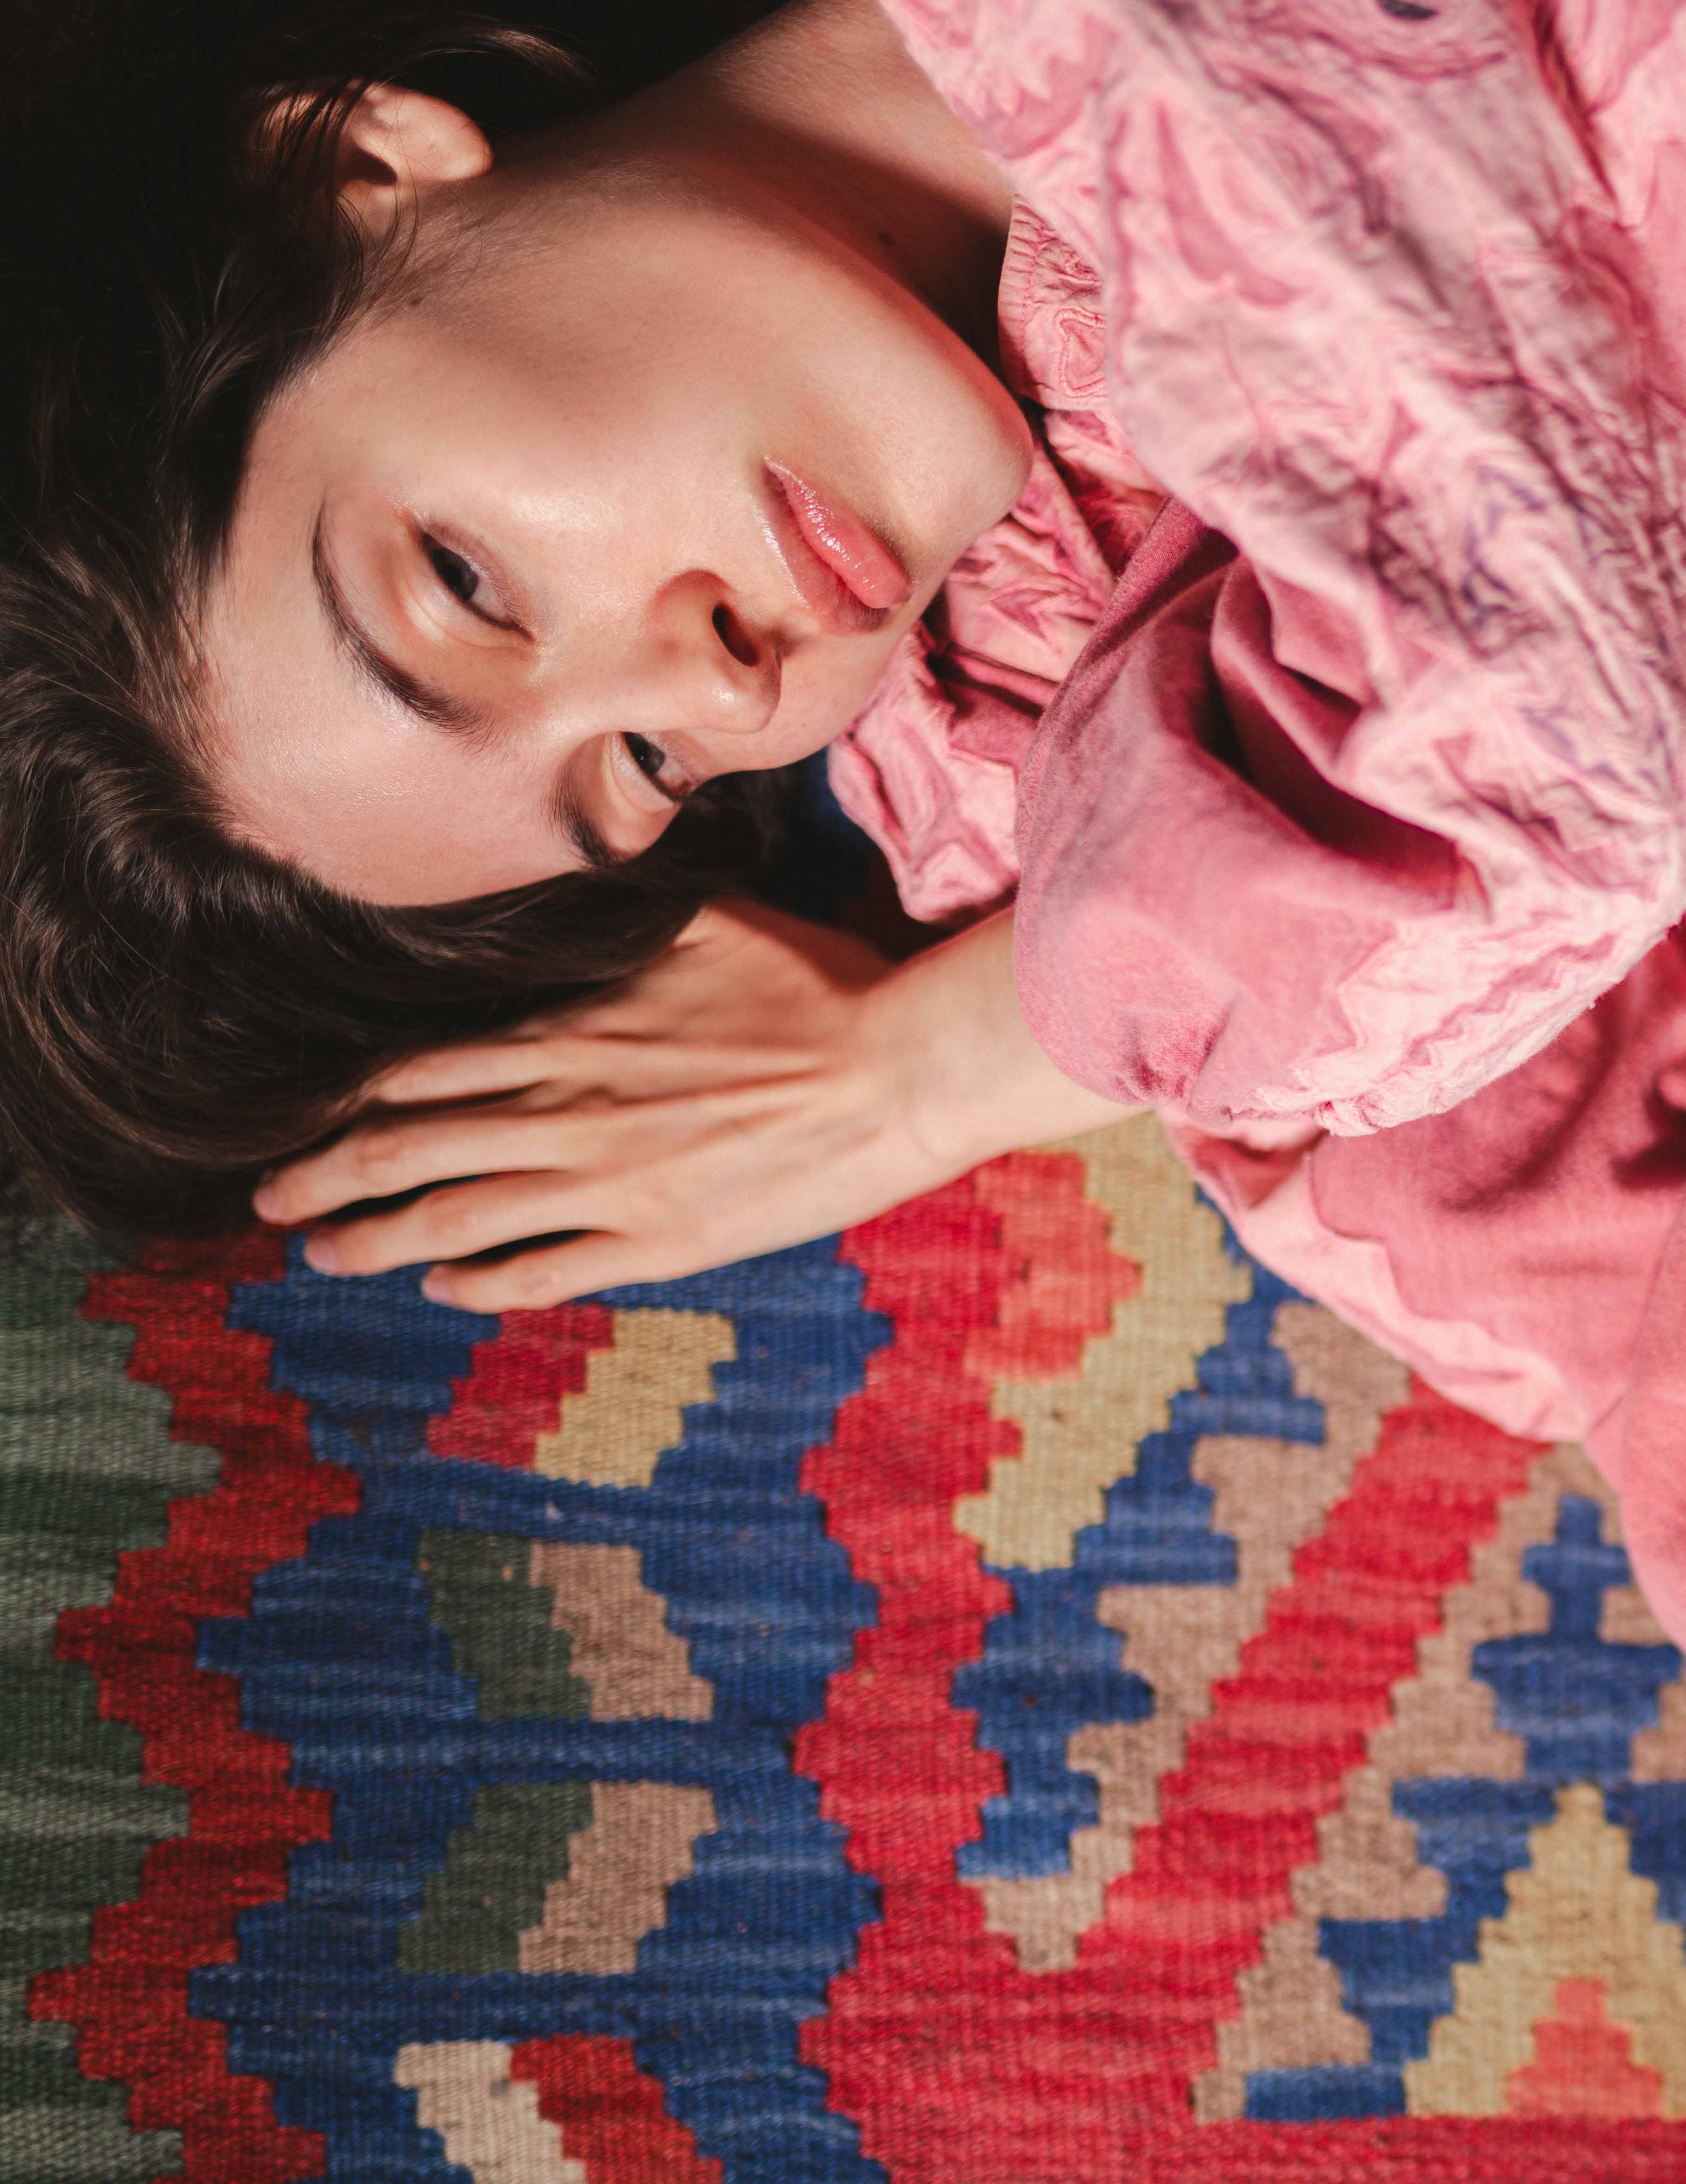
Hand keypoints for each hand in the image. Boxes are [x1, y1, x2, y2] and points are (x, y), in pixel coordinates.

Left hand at [253, 899, 1137, 1309]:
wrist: (899, 1068)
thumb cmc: (816, 986)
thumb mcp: (706, 920)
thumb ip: (620, 919)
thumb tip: (567, 877)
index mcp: (570, 1031)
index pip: (419, 1071)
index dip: (343, 1100)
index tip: (298, 1115)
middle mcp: (568, 1110)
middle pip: (405, 1150)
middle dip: (322, 1179)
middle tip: (270, 1201)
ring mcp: (609, 1183)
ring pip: (453, 1220)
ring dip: (373, 1241)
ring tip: (324, 1256)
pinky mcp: (660, 1240)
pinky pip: (543, 1272)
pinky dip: (480, 1283)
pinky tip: (444, 1287)